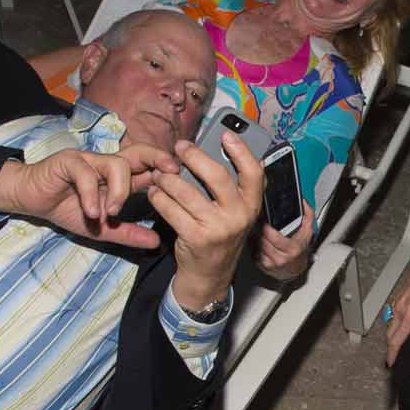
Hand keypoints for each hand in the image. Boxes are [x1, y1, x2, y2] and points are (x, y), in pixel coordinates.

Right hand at [0, 143, 178, 249]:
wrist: (31, 200)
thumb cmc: (67, 208)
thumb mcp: (101, 229)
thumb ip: (127, 233)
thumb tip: (156, 243)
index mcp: (118, 177)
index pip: (149, 168)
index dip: (166, 170)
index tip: (181, 181)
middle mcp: (107, 164)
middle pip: (139, 152)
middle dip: (158, 158)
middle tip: (170, 172)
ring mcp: (89, 160)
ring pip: (117, 164)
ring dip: (119, 191)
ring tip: (111, 213)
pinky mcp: (69, 162)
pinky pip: (86, 173)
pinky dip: (91, 194)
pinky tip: (92, 212)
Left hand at [148, 132, 263, 308]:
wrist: (209, 275)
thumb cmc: (219, 236)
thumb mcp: (234, 214)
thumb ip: (230, 189)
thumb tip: (208, 153)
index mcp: (252, 206)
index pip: (254, 173)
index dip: (241, 151)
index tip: (225, 135)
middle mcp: (239, 216)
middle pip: (217, 176)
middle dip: (195, 157)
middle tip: (180, 148)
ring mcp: (218, 227)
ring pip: (187, 191)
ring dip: (168, 179)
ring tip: (160, 174)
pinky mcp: (196, 237)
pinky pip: (171, 209)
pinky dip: (158, 198)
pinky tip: (155, 193)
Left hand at [256, 201, 314, 281]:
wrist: (297, 268)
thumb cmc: (300, 250)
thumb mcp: (308, 232)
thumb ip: (308, 215)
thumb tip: (303, 202)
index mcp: (292, 248)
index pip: (274, 236)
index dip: (267, 227)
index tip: (266, 222)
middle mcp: (282, 258)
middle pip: (263, 240)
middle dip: (261, 231)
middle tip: (262, 226)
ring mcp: (272, 264)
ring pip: (257, 246)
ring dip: (257, 238)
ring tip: (262, 234)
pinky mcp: (263, 267)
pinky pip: (254, 253)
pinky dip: (255, 246)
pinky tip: (261, 243)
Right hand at [382, 239, 409, 365]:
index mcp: (409, 316)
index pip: (396, 340)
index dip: (392, 354)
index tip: (390, 362)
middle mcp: (400, 309)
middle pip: (390, 334)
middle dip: (391, 345)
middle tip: (395, 355)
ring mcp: (397, 301)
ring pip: (390, 323)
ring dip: (393, 334)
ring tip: (399, 341)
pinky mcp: (398, 294)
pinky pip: (392, 313)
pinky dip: (395, 322)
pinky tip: (402, 323)